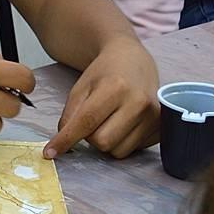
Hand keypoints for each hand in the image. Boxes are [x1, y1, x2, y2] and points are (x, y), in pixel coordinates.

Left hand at [45, 37, 159, 158]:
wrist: (133, 61)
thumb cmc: (104, 74)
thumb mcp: (80, 88)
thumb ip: (69, 116)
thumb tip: (61, 145)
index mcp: (115, 87)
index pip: (86, 122)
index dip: (66, 140)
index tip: (50, 152)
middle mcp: (139, 103)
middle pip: (102, 142)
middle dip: (90, 137)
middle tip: (92, 121)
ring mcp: (155, 117)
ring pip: (118, 151)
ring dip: (107, 141)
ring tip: (110, 120)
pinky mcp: (162, 128)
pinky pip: (133, 150)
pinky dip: (122, 142)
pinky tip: (125, 123)